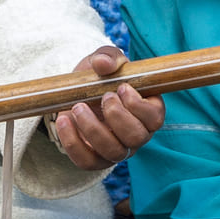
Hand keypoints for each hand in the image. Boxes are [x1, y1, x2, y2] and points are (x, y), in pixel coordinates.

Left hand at [50, 45, 165, 169]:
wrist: (75, 94)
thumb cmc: (99, 79)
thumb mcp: (104, 61)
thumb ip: (108, 56)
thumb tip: (103, 64)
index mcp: (146, 112)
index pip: (155, 118)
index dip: (139, 105)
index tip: (121, 87)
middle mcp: (136, 135)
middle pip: (137, 138)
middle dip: (117, 116)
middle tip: (102, 96)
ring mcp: (116, 150)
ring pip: (113, 152)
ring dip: (93, 129)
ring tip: (77, 107)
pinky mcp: (94, 159)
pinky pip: (87, 162)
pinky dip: (73, 142)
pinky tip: (64, 120)